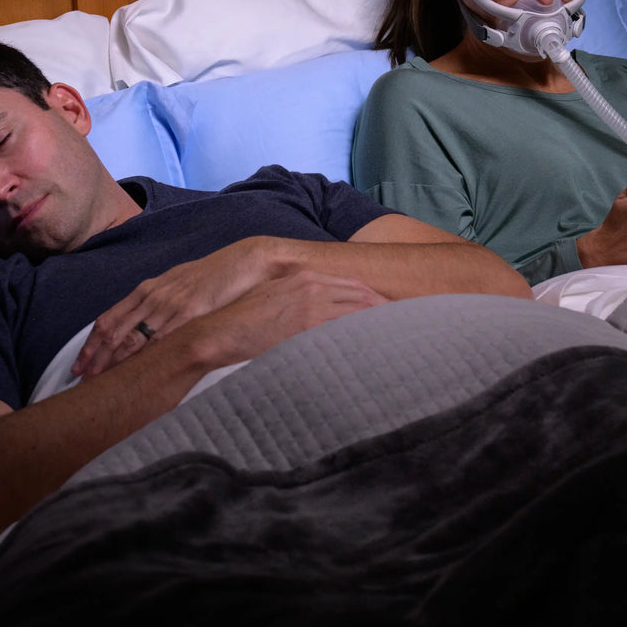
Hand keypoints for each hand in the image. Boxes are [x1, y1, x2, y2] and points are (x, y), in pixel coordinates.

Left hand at [74, 237, 285, 377]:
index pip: (109, 319)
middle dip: (94, 359)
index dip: (91, 345)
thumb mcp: (180, 285)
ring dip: (112, 363)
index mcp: (148, 289)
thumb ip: (161, 301)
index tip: (80, 365)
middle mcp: (153, 296)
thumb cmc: (216, 275)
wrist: (246, 262)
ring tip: (99, 383)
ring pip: (132, 338)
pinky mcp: (190, 312)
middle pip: (114, 332)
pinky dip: (143, 359)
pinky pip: (160, 340)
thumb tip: (149, 321)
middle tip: (79, 381)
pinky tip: (135, 373)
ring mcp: (170, 304)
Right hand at [206, 270, 389, 362]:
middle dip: (386, 312)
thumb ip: (303, 303)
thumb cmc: (245, 323)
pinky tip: (376, 350)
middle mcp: (313, 284)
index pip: (355, 286)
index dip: (377, 301)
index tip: (393, 314)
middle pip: (364, 296)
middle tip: (408, 328)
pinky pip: (345, 328)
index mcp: (307, 276)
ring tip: (399, 342)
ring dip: (379, 326)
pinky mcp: (307, 322)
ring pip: (359, 311)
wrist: (218, 332)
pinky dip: (362, 337)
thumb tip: (326, 321)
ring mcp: (312, 302)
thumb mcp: (277, 301)